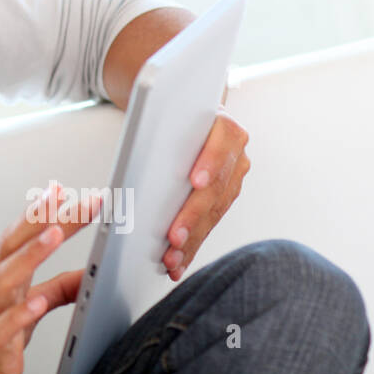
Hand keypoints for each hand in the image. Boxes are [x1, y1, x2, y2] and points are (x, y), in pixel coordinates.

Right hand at [0, 181, 98, 373]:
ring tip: (55, 233)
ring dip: (29, 253)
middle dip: (39, 218)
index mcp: (7, 274)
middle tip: (66, 198)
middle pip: (13, 245)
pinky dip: (19, 315)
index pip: (23, 236)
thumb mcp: (32, 305)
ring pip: (3, 278)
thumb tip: (90, 271)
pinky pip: (2, 328)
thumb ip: (61, 287)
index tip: (60, 189)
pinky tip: (37, 302)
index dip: (40, 212)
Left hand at [162, 104, 250, 280]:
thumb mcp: (166, 112)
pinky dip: (192, 244)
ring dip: (192, 239)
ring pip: (213, 212)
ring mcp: (233, 176)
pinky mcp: (225, 197)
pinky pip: (210, 223)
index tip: (196, 181)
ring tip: (171, 259)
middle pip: (216, 188)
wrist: (187, 113)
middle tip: (173, 237)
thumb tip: (138, 149)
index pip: (222, 143)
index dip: (209, 163)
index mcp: (225, 126)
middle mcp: (235, 152)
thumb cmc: (172, 115)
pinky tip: (179, 261)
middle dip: (192, 216)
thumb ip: (162, 126)